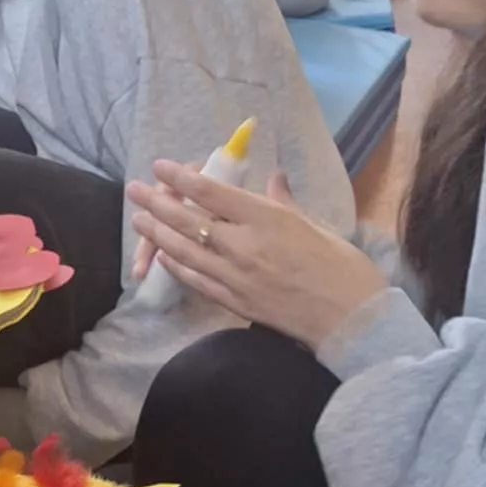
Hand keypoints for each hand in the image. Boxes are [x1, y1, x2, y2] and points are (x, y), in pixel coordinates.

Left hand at [128, 166, 385, 350]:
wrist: (351, 320)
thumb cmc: (342, 267)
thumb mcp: (315, 225)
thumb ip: (285, 202)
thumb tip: (273, 178)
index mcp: (267, 219)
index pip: (213, 193)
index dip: (182, 178)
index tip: (160, 166)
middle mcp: (245, 246)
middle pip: (189, 221)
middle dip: (157, 203)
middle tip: (134, 189)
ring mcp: (236, 277)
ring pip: (185, 251)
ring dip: (158, 234)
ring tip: (139, 220)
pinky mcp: (235, 302)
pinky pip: (197, 281)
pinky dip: (177, 267)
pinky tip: (162, 257)